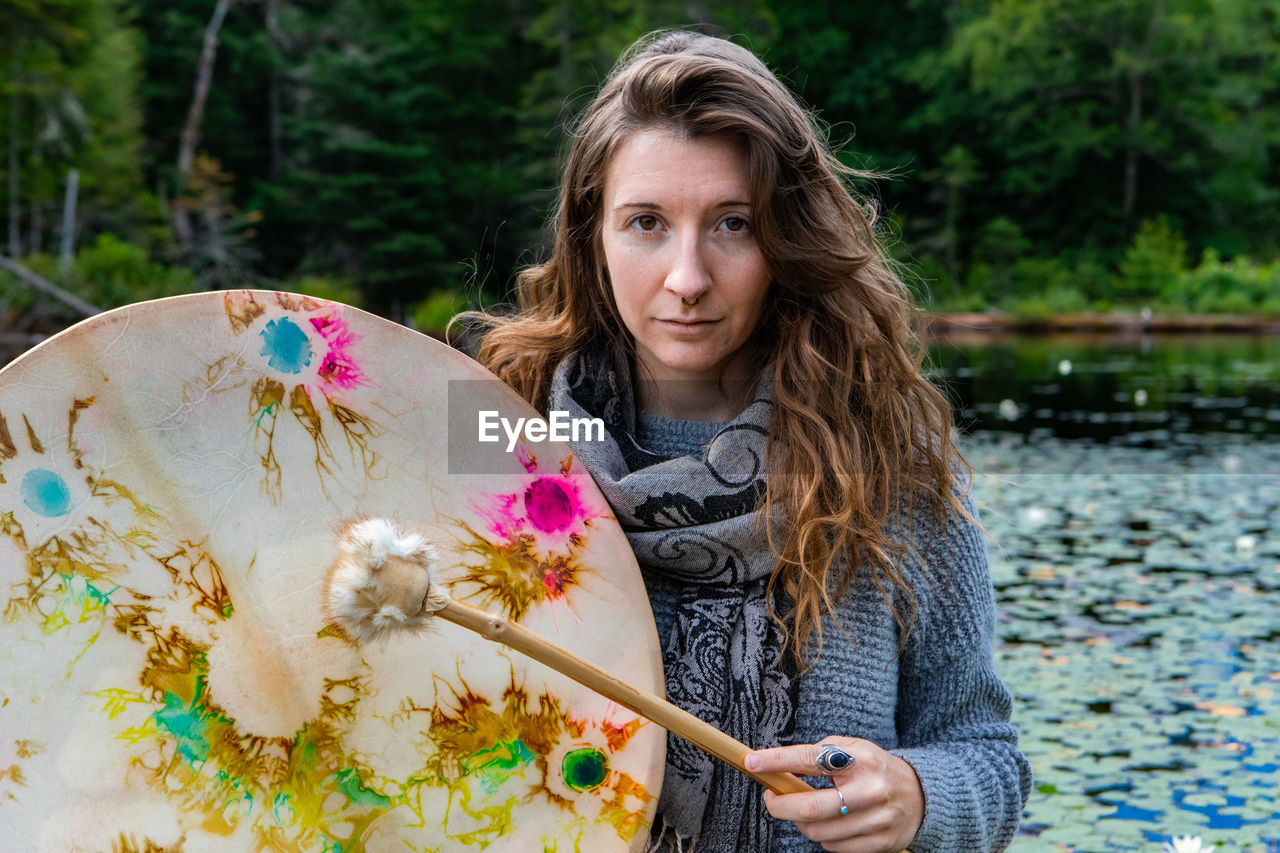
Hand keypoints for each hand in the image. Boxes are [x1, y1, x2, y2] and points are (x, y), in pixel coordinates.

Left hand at [746, 736, 923, 852]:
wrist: (921, 795)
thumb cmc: (874, 768)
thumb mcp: (852, 748)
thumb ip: (819, 755)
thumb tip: (779, 768)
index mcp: (859, 759)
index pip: (809, 759)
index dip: (776, 761)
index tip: (752, 761)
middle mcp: (869, 789)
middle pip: (809, 807)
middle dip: (779, 805)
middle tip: (771, 798)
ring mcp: (876, 819)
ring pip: (818, 832)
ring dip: (801, 822)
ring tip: (806, 810)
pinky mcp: (880, 843)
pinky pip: (834, 848)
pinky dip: (823, 837)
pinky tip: (829, 824)